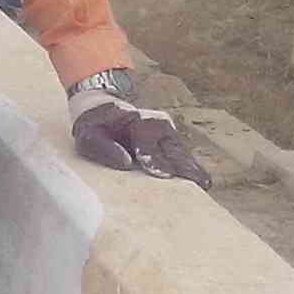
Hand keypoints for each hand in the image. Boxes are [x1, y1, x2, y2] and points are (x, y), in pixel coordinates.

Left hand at [67, 90, 211, 188]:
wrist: (103, 109)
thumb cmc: (94, 126)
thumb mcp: (89, 135)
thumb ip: (104, 148)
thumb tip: (125, 163)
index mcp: (137, 120)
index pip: (148, 141)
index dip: (156, 159)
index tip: (166, 175)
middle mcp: (157, 123)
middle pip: (172, 147)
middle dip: (184, 165)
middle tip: (198, 183)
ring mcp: (167, 132)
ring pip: (181, 151)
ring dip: (192, 167)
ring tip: (205, 184)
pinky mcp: (170, 141)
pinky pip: (182, 155)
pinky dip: (191, 167)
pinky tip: (201, 181)